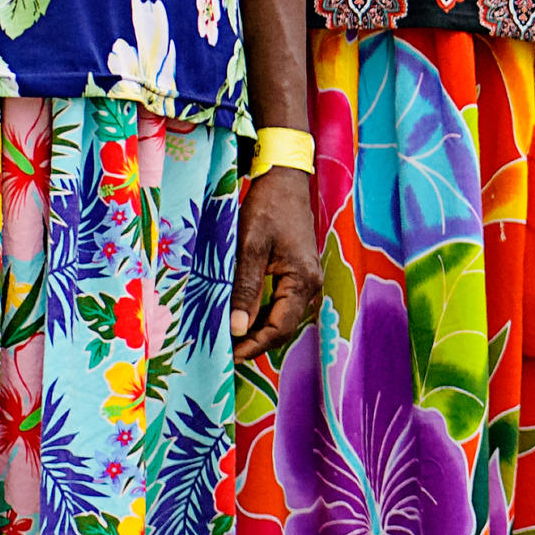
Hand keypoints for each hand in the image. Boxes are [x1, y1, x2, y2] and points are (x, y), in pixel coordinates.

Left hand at [232, 163, 318, 360]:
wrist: (285, 180)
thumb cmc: (267, 208)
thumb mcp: (251, 247)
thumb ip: (246, 288)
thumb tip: (238, 328)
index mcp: (303, 281)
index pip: (279, 328)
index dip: (254, 345)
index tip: (229, 355)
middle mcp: (310, 285)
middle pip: (283, 328)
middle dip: (255, 342)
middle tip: (224, 351)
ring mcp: (306, 280)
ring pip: (282, 318)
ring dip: (257, 330)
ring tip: (229, 337)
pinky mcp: (298, 274)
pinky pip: (281, 304)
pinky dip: (261, 315)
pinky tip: (241, 316)